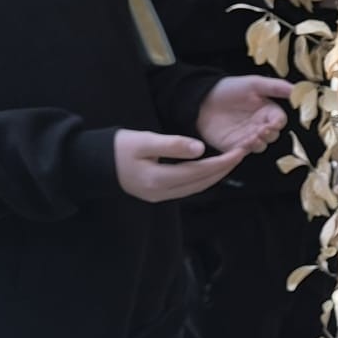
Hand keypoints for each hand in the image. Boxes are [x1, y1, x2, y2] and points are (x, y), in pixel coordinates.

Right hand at [114, 131, 248, 203]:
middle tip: (242, 154)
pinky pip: (188, 188)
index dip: (221, 162)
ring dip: (216, 175)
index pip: (198, 172)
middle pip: (201, 183)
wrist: (94, 164)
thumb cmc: (118, 148)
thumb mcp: (144, 141)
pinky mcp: (158, 194)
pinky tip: (212, 168)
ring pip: (196, 188)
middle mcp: (161, 193)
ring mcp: (159, 196)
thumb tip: (201, 149)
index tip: (239, 151)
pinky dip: (203, 178)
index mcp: (158, 180)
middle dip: (223, 169)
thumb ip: (172, 145)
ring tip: (232, 160)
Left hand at [196, 75, 292, 155]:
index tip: (274, 122)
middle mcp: (260, 124)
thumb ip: (276, 87)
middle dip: (270, 134)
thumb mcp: (254, 83)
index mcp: (267, 110)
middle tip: (262, 130)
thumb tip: (298, 89)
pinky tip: (244, 142)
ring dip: (260, 142)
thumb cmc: (228, 89)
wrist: (202, 100)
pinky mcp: (235, 146)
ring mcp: (248, 136)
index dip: (278, 123)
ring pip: (261, 145)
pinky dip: (247, 149)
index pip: (280, 120)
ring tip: (253, 137)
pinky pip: (245, 151)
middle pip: (273, 135)